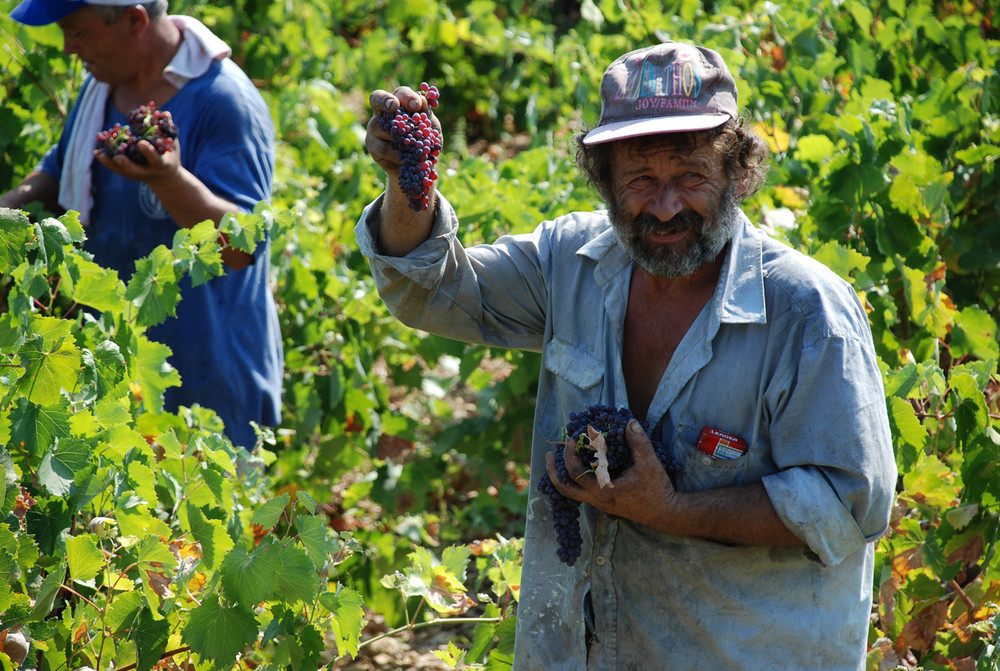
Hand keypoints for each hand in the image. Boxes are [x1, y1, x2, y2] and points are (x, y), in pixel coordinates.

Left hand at [92, 137, 181, 184]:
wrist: (165, 177)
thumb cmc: (170, 157)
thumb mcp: (173, 145)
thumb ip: (168, 130)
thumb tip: (164, 113)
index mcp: (161, 165)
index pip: (155, 160)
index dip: (148, 152)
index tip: (141, 143)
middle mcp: (148, 172)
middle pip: (135, 170)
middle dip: (126, 164)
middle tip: (118, 157)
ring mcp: (137, 175)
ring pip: (122, 171)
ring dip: (110, 162)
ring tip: (99, 153)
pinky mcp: (128, 174)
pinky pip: (115, 168)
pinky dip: (106, 161)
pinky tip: (97, 152)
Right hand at [365, 86, 442, 175]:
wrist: (420, 166)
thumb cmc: (426, 141)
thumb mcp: (431, 128)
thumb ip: (426, 115)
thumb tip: (421, 100)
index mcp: (398, 104)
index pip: (399, 93)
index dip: (406, 96)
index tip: (415, 105)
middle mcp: (383, 113)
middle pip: (376, 99)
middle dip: (385, 101)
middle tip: (395, 106)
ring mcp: (374, 128)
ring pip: (378, 125)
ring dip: (396, 135)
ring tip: (411, 146)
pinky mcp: (372, 146)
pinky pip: (381, 148)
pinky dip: (395, 154)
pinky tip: (405, 159)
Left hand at [545, 419, 677, 527]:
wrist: (667, 514)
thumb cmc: (657, 490)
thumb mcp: (649, 463)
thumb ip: (638, 442)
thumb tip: (630, 422)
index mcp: (603, 491)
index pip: (575, 472)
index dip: (569, 454)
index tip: (571, 438)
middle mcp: (597, 500)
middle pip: (564, 489)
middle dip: (553, 471)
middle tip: (548, 454)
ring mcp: (600, 504)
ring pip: (572, 493)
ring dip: (564, 476)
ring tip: (558, 460)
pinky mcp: (606, 504)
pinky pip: (583, 493)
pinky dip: (576, 480)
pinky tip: (582, 468)